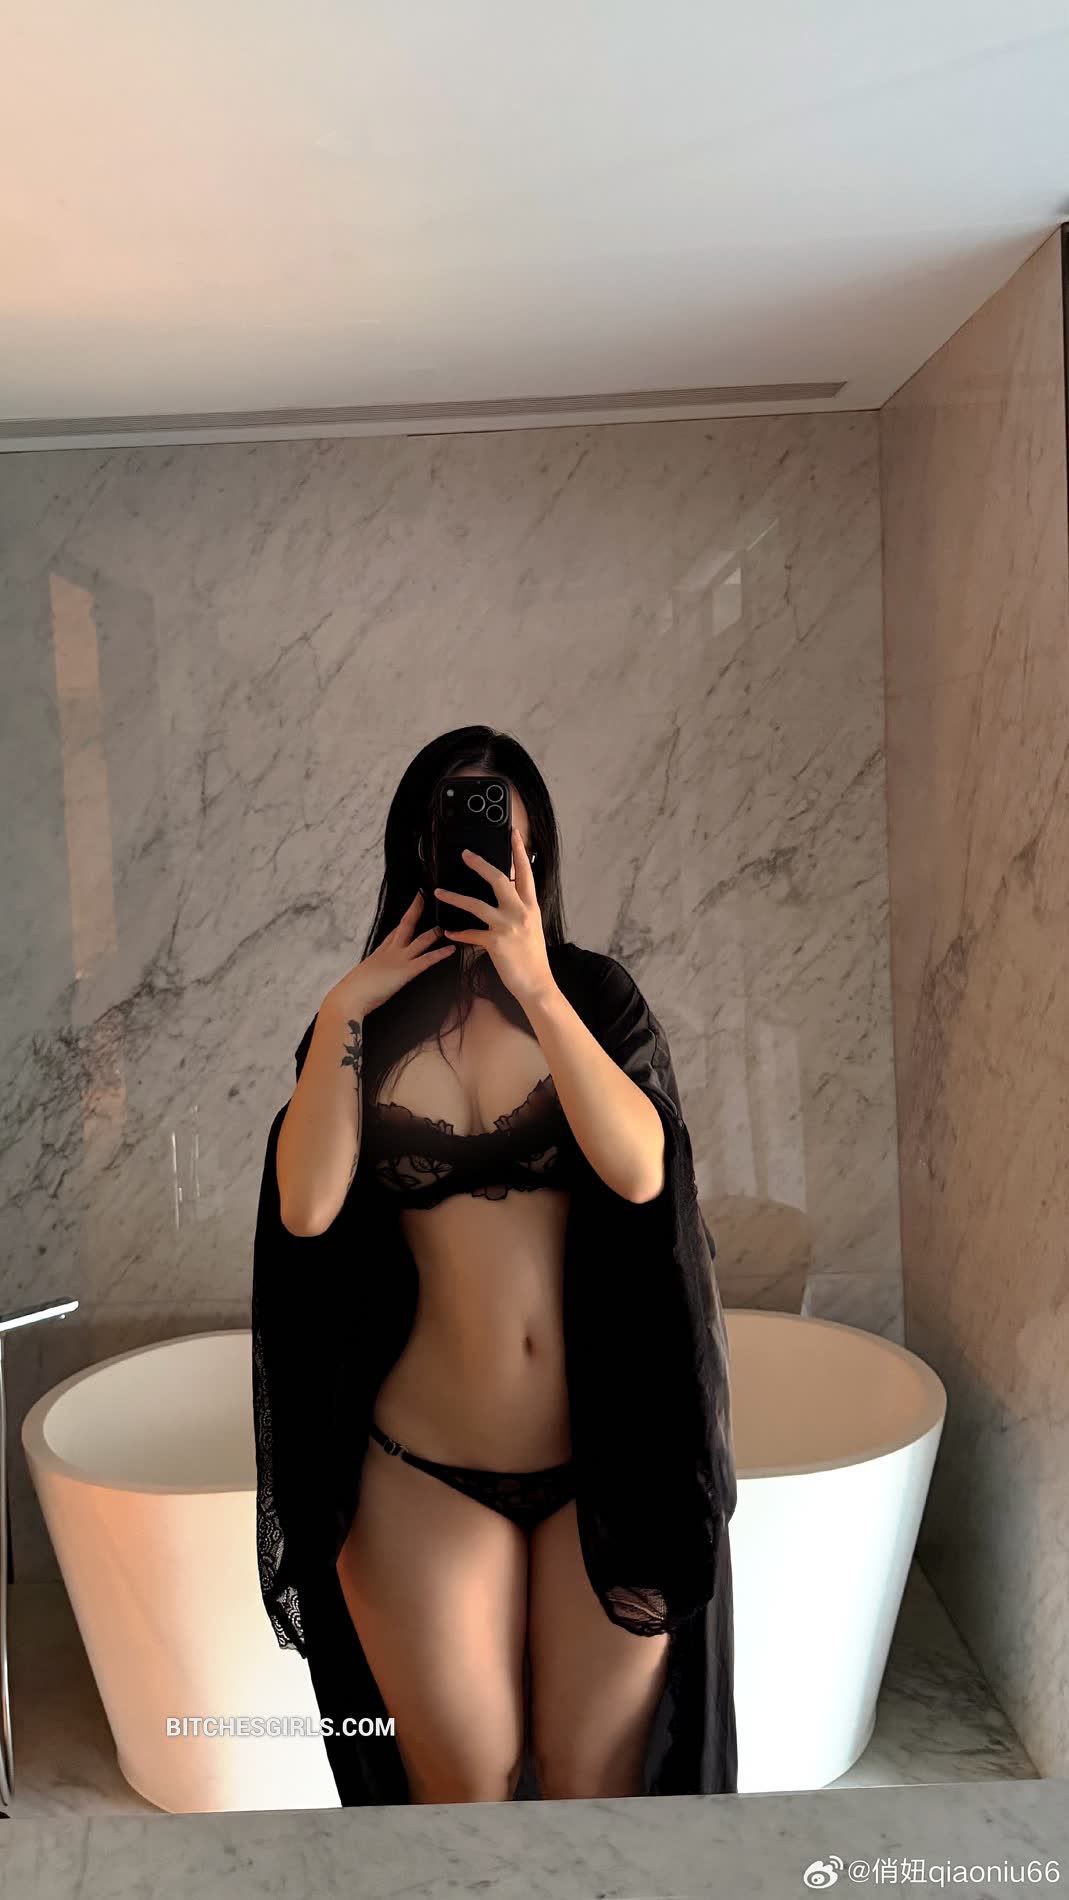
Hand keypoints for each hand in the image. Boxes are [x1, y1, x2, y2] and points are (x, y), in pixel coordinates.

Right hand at [324, 892, 454, 1018]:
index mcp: (378, 954)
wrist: (348, 999)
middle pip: (405, 925)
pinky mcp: (405, 972)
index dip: (404, 921)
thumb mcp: (361, 980)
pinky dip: (440, 954)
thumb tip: (369, 983)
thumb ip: (370, 977)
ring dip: (435, 932)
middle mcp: (389, 952)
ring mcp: (398, 960)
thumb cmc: (352, 994)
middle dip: (416, 909)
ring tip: (447, 925)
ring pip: (421, 940)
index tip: (412, 909)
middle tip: (424, 896)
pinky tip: (451, 949)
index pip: (394, 932)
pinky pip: (426, 960)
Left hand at [434, 827, 556, 1006]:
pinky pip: (470, 933)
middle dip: (480, 864)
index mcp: (530, 906)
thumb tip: (509, 889)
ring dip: (455, 897)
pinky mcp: (495, 943)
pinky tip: (448, 932)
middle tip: (465, 854)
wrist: (537, 983)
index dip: (519, 852)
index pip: (525, 873)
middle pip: (499, 879)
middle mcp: (521, 912)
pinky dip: (458, 933)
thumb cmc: (533, 956)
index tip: (513, 834)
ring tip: (439, 892)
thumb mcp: (532, 925)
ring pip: (476, 904)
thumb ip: (521, 907)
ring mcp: (508, 926)